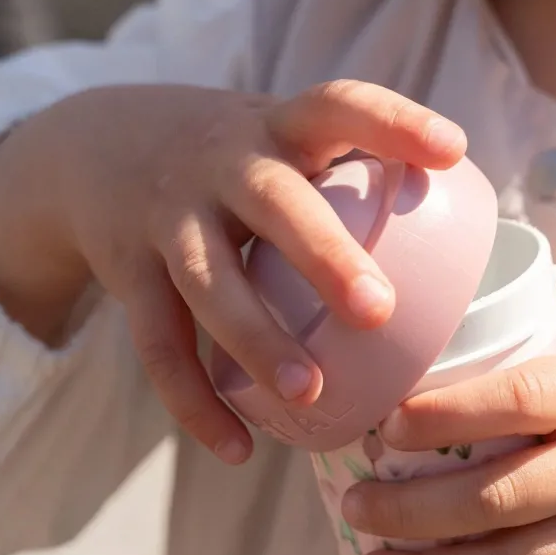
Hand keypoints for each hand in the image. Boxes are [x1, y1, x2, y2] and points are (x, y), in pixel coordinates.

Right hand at [0, 81, 464, 461]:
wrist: (97, 147)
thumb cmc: (233, 160)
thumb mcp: (282, 141)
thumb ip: (350, 178)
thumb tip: (458, 262)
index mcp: (278, 129)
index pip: (338, 106)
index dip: (394, 123)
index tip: (454, 152)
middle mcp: (222, 164)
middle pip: (274, 203)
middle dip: (325, 256)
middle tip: (378, 311)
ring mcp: (170, 218)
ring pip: (210, 282)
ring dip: (258, 340)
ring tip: (308, 394)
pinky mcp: (130, 272)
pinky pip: (160, 346)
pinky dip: (196, 402)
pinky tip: (239, 448)